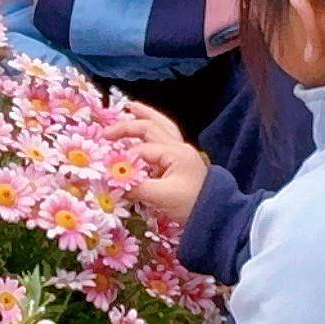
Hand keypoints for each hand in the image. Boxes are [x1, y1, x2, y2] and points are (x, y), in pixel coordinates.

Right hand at [102, 103, 210, 221]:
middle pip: (152, 127)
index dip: (124, 159)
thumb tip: (112, 181)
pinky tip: (142, 134)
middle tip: (107, 132)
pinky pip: (164, 139)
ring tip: (131, 107)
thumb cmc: (192, 204)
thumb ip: (136, 187)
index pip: (141, 150)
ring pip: (162, 127)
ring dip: (145, 117)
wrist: (217, 215)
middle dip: (128, 126)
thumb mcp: (162, 197)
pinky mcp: (181, 162)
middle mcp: (179, 148)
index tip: (108, 170)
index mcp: (175, 153)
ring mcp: (181, 153)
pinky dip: (151, 133)